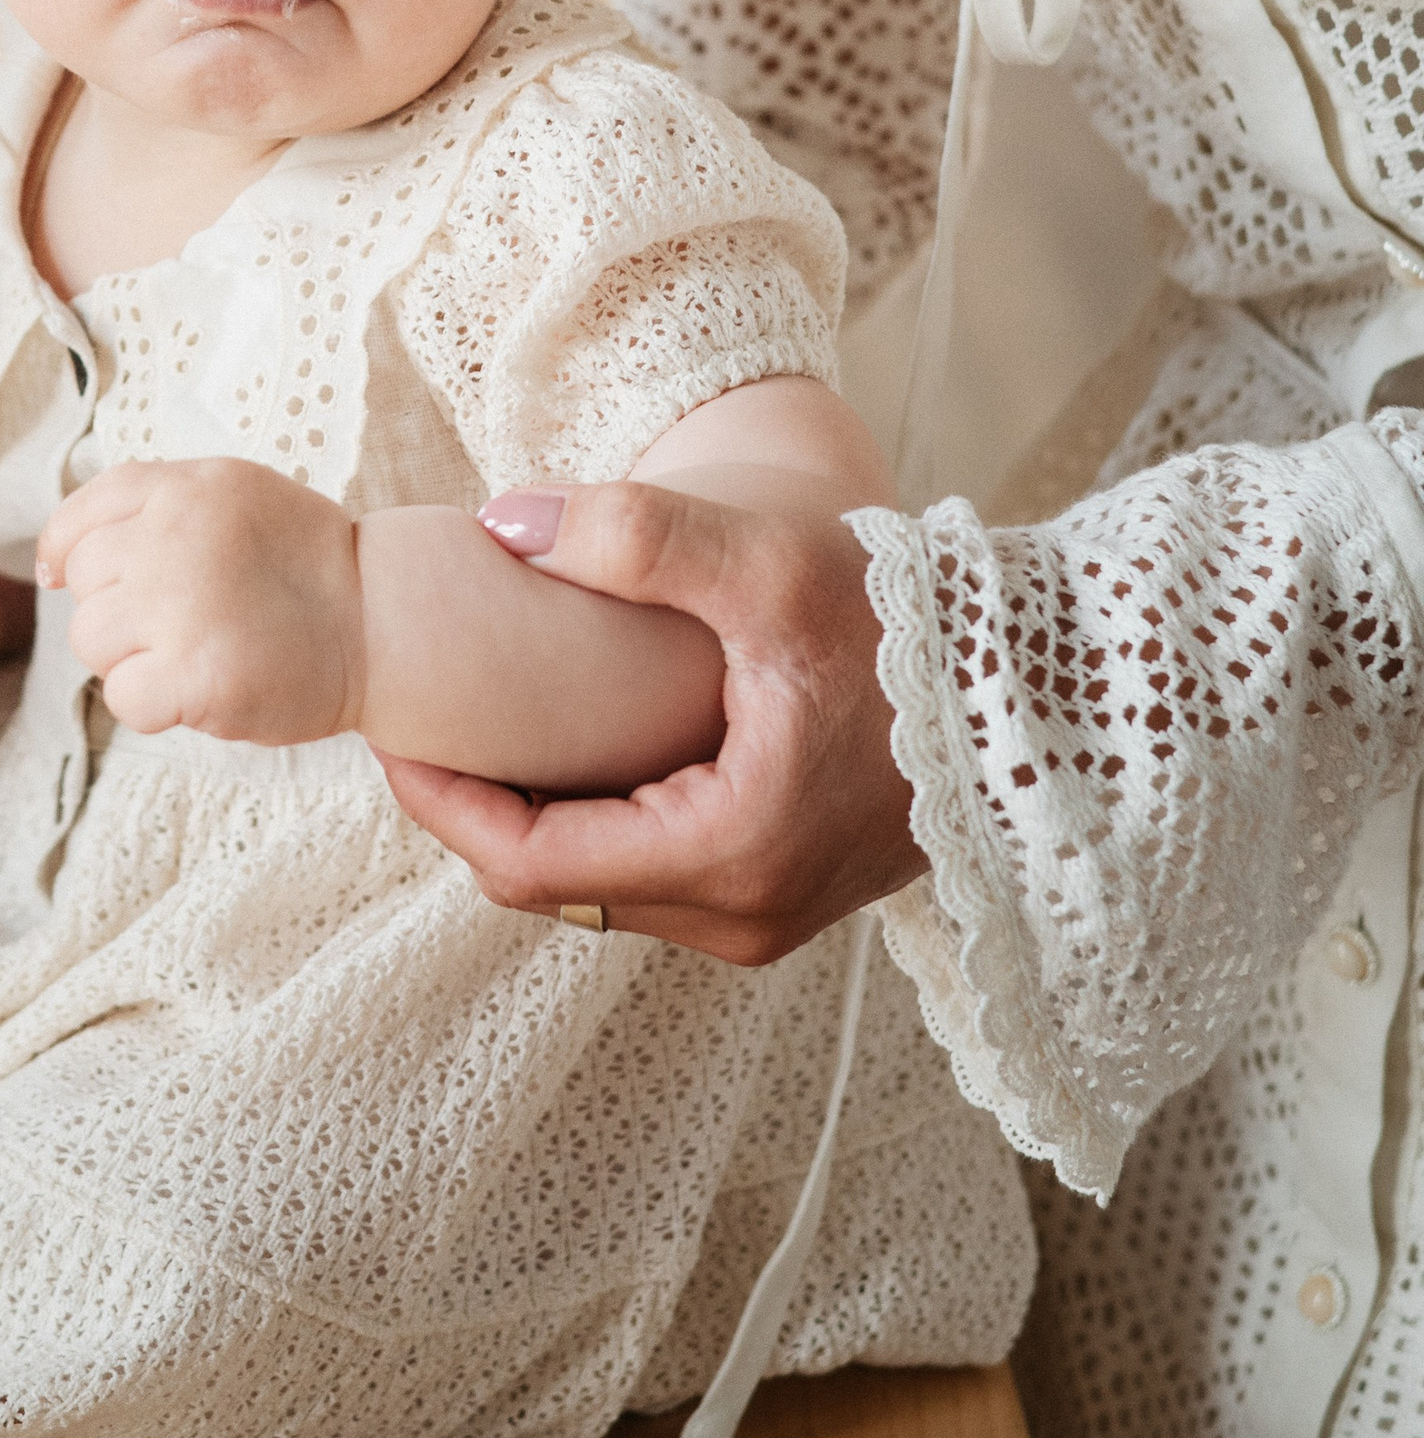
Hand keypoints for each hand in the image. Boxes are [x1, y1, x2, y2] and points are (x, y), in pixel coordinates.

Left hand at [36, 458, 362, 742]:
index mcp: (184, 488)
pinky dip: (152, 706)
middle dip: (118, 607)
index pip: (82, 513)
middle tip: (181, 619)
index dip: (66, 549)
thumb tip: (57, 560)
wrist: (382, 620)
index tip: (64, 575)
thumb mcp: (234, 493)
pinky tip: (198, 690)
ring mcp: (179, 606)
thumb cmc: (307, 564)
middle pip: (84, 582)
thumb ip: (156, 505)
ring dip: (132, 658)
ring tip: (194, 651)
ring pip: (91, 640)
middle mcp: (172, 538)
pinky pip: (123, 698)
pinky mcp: (193, 675)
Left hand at [378, 482, 922, 963]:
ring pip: (603, 879)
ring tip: (485, 717)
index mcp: (725, 859)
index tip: (388, 728)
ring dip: (538, 809)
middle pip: (555, 882)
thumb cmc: (917, 629)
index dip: (441, 798)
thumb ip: (633, 537)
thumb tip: (499, 523)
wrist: (1050, 692)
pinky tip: (576, 732)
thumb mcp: (769, 565)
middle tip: (421, 716)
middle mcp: (742, 914)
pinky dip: (599, 809)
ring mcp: (770, 911)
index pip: (526, 863)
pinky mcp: (789, 884)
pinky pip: (655, 866)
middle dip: (477, 804)